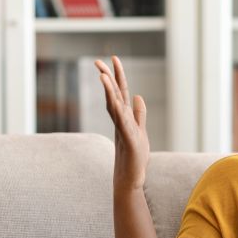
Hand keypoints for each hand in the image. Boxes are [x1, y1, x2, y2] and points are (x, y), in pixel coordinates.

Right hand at [96, 55, 148, 189]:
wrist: (130, 179)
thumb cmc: (134, 157)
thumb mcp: (140, 130)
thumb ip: (139, 114)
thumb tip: (138, 96)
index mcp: (124, 117)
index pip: (120, 92)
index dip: (117, 76)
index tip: (114, 58)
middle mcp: (121, 121)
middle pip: (113, 96)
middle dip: (107, 78)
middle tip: (98, 61)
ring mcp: (123, 130)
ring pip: (114, 107)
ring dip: (108, 91)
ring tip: (102, 75)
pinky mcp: (128, 140)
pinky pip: (122, 123)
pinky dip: (119, 112)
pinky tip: (115, 101)